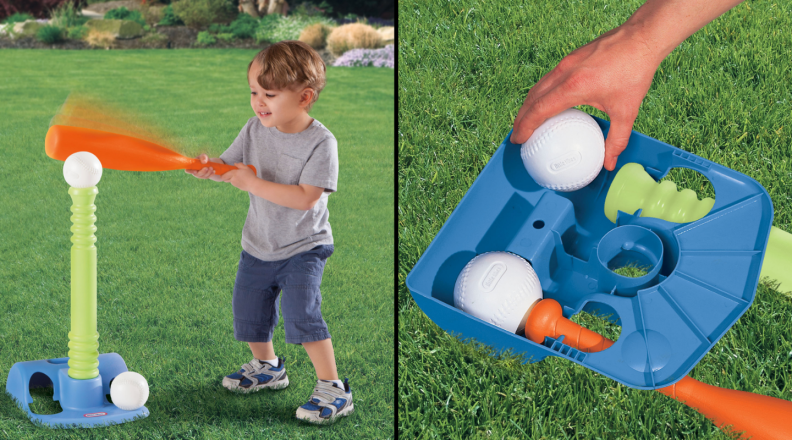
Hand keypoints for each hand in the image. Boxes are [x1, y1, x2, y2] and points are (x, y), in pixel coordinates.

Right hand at [185, 154, 213, 177]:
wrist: (209, 163)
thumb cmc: (203, 159)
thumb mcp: (203, 156)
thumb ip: (203, 157)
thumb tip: (204, 162)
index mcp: (191, 167)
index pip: (188, 170)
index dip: (190, 171)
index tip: (196, 171)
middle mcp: (194, 172)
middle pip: (197, 175)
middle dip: (202, 172)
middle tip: (206, 168)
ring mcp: (199, 175)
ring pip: (203, 176)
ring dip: (207, 172)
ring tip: (211, 168)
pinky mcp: (204, 177)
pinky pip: (207, 177)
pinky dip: (211, 174)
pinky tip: (213, 171)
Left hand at [222, 163, 256, 191]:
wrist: (253, 185)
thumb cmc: (250, 176)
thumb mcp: (246, 168)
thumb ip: (240, 165)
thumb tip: (235, 164)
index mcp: (234, 173)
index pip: (224, 175)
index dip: (222, 174)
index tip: (224, 172)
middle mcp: (232, 179)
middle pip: (224, 179)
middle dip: (224, 177)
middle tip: (228, 174)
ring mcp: (234, 184)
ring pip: (230, 181)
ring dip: (231, 179)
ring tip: (238, 177)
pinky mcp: (237, 187)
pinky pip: (234, 184)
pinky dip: (235, 182)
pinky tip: (241, 180)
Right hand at [511, 25, 661, 170]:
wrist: (642, 37)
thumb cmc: (635, 69)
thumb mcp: (627, 111)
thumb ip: (617, 140)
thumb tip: (609, 162)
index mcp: (574, 87)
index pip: (539, 110)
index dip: (525, 127)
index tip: (518, 139)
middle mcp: (565, 72)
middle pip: (532, 98)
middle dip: (521, 118)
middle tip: (518, 135)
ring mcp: (567, 62)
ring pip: (539, 86)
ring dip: (529, 104)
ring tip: (527, 120)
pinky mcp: (572, 57)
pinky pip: (549, 78)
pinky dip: (542, 92)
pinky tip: (548, 101)